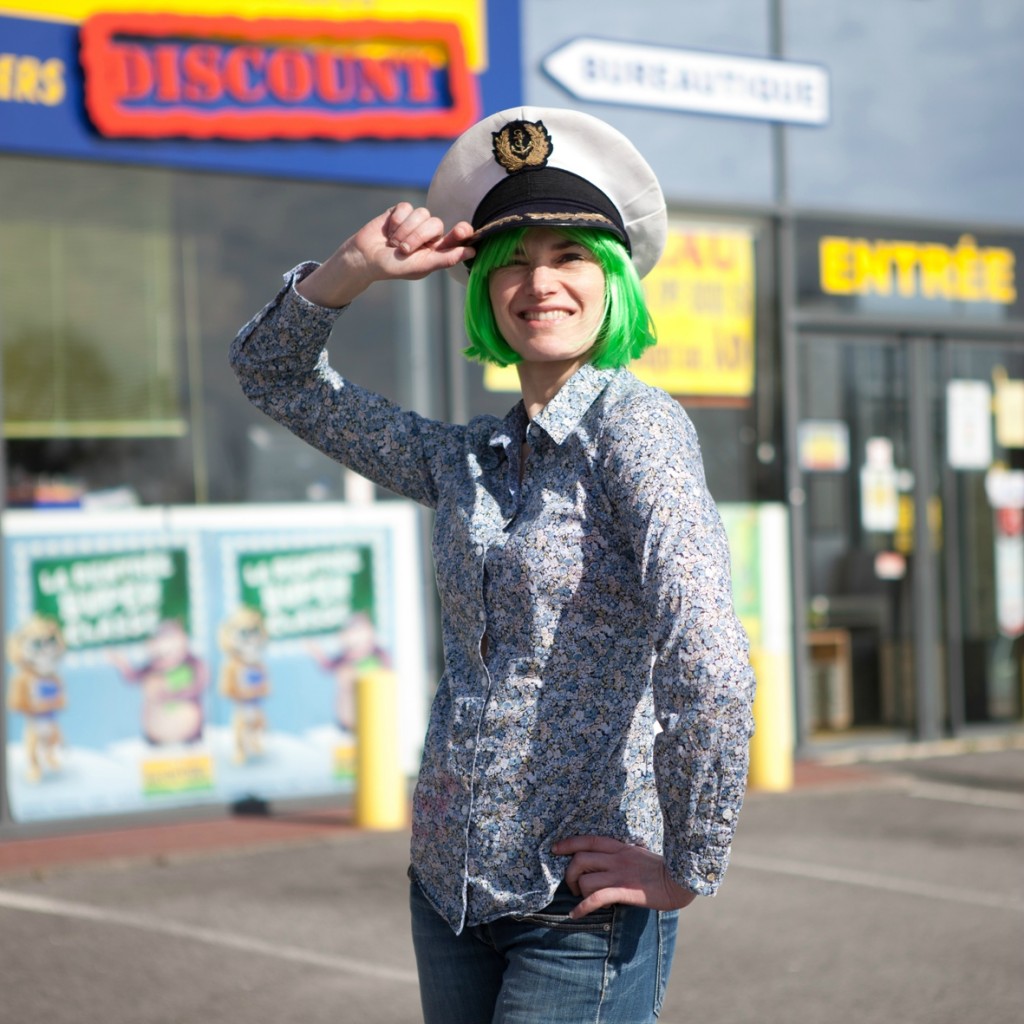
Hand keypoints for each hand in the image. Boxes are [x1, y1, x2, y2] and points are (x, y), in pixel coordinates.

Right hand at [297, 203, 474, 307]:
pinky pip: (406, 207)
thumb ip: (446, 259)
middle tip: (404, 250)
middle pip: (436, 223)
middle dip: (418, 237)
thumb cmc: (394, 267)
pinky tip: (389, 231)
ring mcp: (415, 221)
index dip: (461, 232)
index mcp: (438, 250)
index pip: (456, 237)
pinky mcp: (401, 211)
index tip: (463, 231)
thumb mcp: (421, 266)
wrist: (365, 257)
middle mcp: (429, 234)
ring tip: (394, 243)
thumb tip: (471, 252)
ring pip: (421, 213)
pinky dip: (396, 221)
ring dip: (405, 230)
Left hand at [551, 835, 697, 918]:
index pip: (588, 840)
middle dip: (570, 873)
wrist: (680, 880)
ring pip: (586, 879)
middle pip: (580, 859)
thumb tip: (604, 863)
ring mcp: (620, 875)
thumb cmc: (660, 869)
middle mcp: (616, 858)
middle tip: (574, 885)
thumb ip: (620, 856)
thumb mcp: (637, 854)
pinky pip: (597, 898)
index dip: (568, 843)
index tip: (555, 849)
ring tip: (582, 899)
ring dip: (578, 891)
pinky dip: (583, 907)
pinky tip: (576, 914)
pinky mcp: (625, 891)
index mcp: (620, 847)